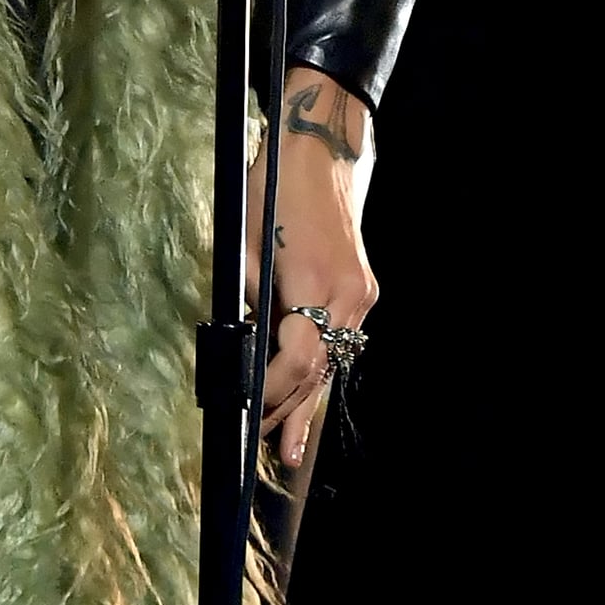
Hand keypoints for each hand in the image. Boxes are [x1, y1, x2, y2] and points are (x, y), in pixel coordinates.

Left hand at [245, 68, 377, 468]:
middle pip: (321, 368)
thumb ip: (247, 301)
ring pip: (335, 357)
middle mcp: (347, 294)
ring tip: (295, 445)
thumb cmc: (271, 190)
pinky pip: (342, 337)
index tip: (251, 412)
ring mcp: (361, 292)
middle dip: (294, 412)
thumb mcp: (244, 244)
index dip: (272, 391)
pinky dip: (322, 365)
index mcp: (312, 281)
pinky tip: (309, 392)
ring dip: (310, 397)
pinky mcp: (363, 286)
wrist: (320, 151)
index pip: (296, 358)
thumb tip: (241, 347)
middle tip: (278, 453)